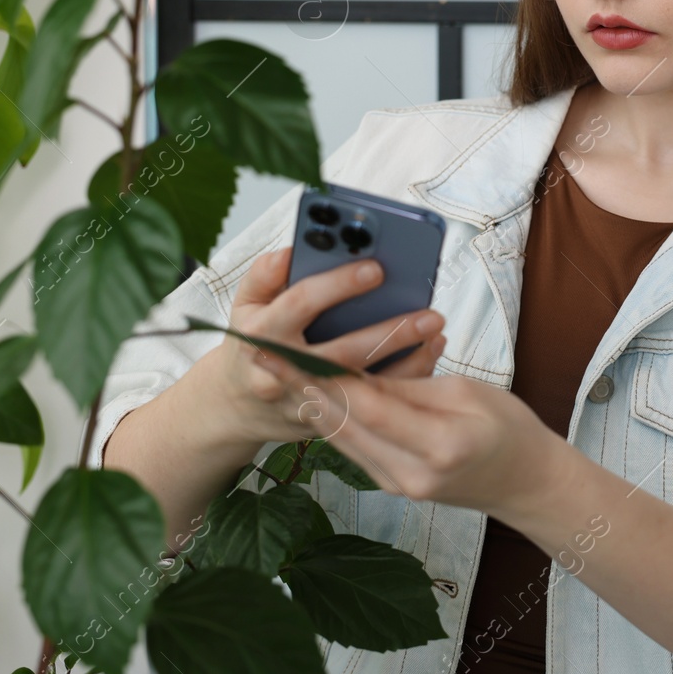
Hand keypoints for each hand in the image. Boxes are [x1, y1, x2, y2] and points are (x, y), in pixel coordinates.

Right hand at [214, 246, 447, 442]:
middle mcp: (284, 371)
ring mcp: (306, 402)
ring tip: (436, 334)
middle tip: (430, 314)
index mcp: (263, 333)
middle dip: (389, 333)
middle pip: (342, 353)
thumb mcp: (245, 304)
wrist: (235, 406)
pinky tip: (428, 356)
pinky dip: (403, 382)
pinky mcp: (327, 422)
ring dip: (406, 362)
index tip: (377, 268)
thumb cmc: (250, 343)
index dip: (338, 285)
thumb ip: (265, 274)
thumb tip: (291, 251)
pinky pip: (371, 405)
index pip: (301, 303)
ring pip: (363, 387)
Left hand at [251, 357, 567, 520]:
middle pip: (344, 425)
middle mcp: (412, 473)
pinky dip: (328, 420)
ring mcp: (399, 485)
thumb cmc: (510, 430)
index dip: (325, 377)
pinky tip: (307, 396)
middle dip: (300, 386)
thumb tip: (361, 376)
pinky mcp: (392, 486)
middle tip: (264, 353)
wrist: (526, 484)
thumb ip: (412, 387)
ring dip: (305, 403)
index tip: (292, 350)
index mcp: (440, 444)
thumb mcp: (468, 393)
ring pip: (341, 439)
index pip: (370, 406)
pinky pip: (352, 449)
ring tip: (273, 370)